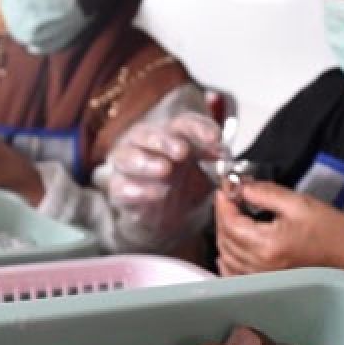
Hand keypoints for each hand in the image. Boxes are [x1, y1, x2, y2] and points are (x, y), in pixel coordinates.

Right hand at [107, 112, 221, 234]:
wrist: (167, 221)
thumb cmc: (187, 187)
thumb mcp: (208, 174)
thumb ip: (215, 163)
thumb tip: (224, 155)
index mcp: (172, 134)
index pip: (184, 123)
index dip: (199, 129)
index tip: (215, 139)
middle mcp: (145, 144)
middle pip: (148, 134)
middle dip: (165, 141)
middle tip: (182, 150)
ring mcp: (128, 166)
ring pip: (126, 156)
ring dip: (146, 161)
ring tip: (165, 169)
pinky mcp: (118, 189)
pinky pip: (121, 187)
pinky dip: (138, 190)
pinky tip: (157, 193)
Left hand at [214, 181, 343, 276]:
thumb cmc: (337, 236)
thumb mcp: (300, 203)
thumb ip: (266, 193)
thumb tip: (243, 188)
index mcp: (268, 244)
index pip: (229, 222)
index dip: (223, 203)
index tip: (226, 191)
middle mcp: (261, 266)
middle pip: (225, 240)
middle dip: (223, 216)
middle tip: (230, 200)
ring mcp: (263, 279)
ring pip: (226, 258)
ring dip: (224, 236)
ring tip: (234, 219)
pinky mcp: (268, 286)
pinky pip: (235, 276)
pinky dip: (228, 261)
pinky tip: (232, 249)